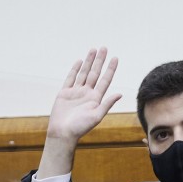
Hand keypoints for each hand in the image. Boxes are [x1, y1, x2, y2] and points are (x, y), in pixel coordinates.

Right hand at [38, 48, 121, 177]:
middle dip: (99, 61)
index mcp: (96, 99)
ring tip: (93, 50)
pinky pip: (71, 78)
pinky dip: (75, 70)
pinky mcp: (65, 93)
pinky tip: (80, 61)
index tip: (115, 58)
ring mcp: (76, 92)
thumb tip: (119, 94)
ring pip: (84, 73)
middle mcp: (87, 94)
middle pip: (95, 73)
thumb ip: (107, 104)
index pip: (105, 80)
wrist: (62, 133)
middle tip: (104, 48)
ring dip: (89, 62)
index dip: (110, 69)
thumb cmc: (80, 128)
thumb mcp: (96, 116)